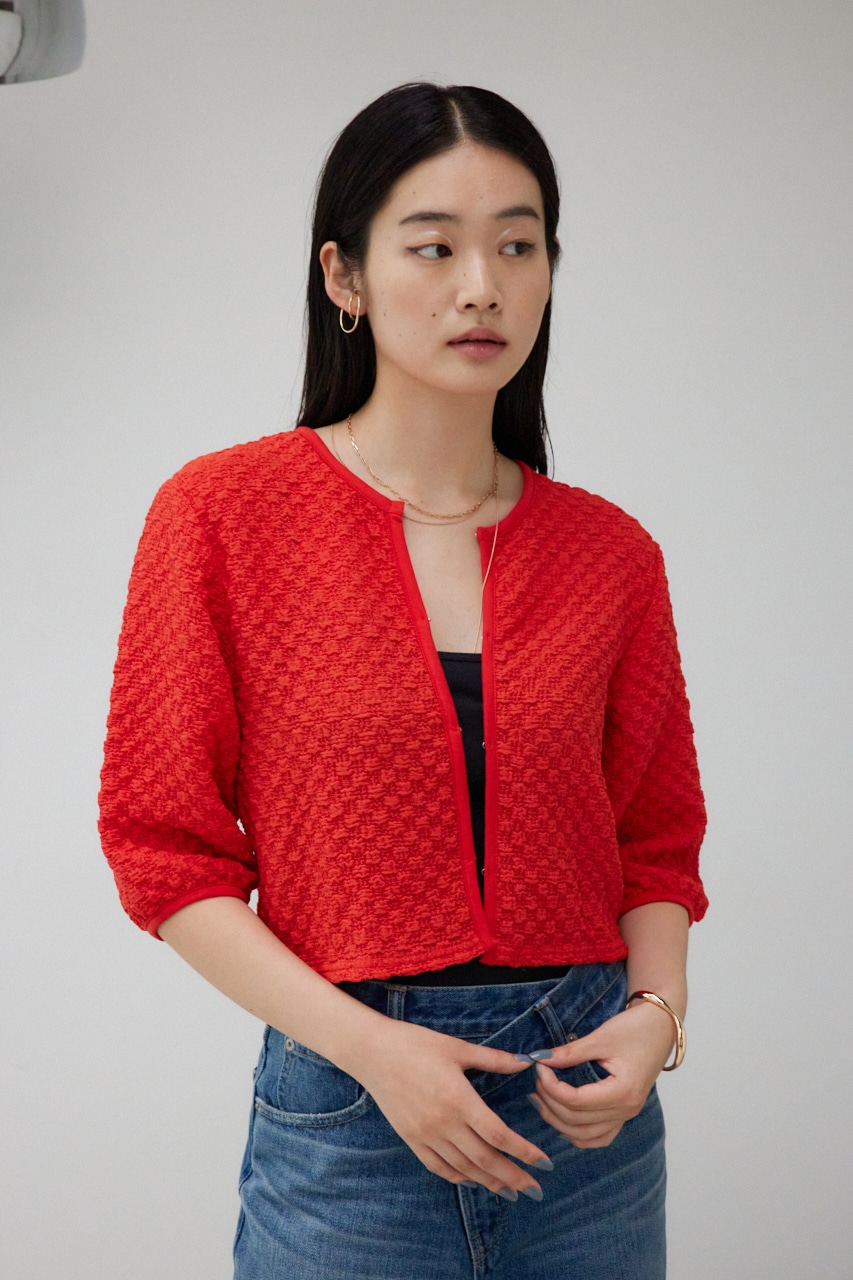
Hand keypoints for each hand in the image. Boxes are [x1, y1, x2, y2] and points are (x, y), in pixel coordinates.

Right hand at [348, 1017, 552, 1198]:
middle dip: (513, 1176)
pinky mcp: (411, 1139)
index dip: (523, 1151)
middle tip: (535, 1189)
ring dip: (490, 1182)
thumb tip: (525, 1063)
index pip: (498, 1135)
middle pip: (485, 1159)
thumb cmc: (416, 1044)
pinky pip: (438, 1167)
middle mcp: (443, 1123)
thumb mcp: (457, 1047)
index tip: (543, 1162)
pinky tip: (473, 1180)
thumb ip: (493, 1059)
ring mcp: (425, 1134)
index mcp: (458, 1099)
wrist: (372, 1053)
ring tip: (511, 1191)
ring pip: (463, 1168)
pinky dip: (459, 1177)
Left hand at [528, 1001, 675, 1147]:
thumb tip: (540, 1059)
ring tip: (541, 1099)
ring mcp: (627, 1115)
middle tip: (536, 1080)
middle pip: (577, 1121)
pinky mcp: (624, 1113)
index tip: (539, 1067)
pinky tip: (562, 1119)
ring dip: (559, 1121)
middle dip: (550, 1102)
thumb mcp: (601, 1037)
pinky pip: (599, 1137)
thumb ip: (570, 1052)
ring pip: (585, 1136)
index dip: (551, 1087)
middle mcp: (627, 1110)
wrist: (661, 1026)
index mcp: (623, 1092)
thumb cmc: (635, 1028)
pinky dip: (578, 1134)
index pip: (576, 1101)